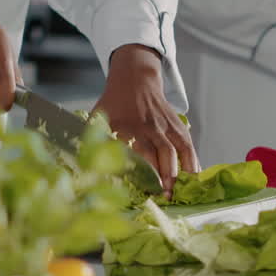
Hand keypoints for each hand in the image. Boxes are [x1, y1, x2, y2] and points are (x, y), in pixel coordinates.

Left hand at [94, 44, 198, 194]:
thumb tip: (81, 166)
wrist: (135, 79)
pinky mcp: (177, 125)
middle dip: (166, 175)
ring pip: (179, 148)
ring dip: (181, 170)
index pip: (141, 151)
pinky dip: (192, 160)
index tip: (147, 189)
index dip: (146, 170)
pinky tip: (193, 176)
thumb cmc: (113, 104)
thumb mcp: (97, 118)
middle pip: (163, 152)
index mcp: (129, 126)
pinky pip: (187, 144)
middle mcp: (150, 126)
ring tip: (180, 190)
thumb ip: (91, 140)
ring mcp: (166, 125)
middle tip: (165, 195)